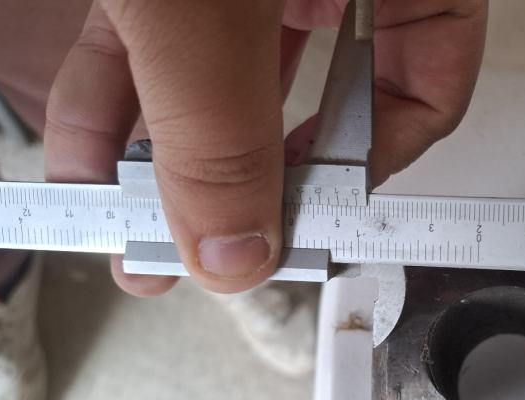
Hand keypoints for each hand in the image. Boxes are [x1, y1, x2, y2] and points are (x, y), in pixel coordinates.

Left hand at [44, 0, 487, 295]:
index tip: (314, 219)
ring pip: (233, 79)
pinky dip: (123, 100)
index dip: (379, 162)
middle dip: (254, 183)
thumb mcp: (206, 7)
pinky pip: (164, 44)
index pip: (433, 82)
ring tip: (132, 227)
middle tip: (218, 248)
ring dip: (172, 159)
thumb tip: (234, 251)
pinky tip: (92, 155)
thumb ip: (223, 125)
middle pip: (324, 99)